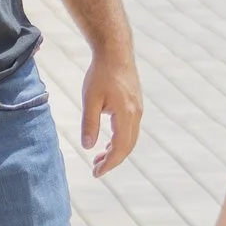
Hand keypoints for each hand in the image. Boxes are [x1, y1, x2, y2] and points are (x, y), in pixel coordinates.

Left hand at [80, 49, 143, 176]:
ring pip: (130, 138)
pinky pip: (130, 129)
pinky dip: (120, 139)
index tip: (96, 173)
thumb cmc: (101, 73)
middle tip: (95, 169)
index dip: (109, 163)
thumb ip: (89, 124)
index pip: (120, 148)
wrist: (115, 51)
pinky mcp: (135, 104)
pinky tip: (107, 141)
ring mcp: (138, 109)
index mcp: (126, 115)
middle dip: (112, 160)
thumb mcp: (90, 99)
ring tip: (99, 158)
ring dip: (116, 150)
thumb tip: (88, 147)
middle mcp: (136, 114)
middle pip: (127, 146)